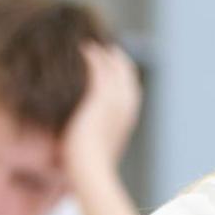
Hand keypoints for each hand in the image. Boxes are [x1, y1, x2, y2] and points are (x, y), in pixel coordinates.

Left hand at [61, 42, 141, 172]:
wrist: (90, 169)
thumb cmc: (90, 167)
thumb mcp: (95, 151)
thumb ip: (94, 142)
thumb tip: (84, 146)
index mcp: (127, 118)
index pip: (131, 91)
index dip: (123, 77)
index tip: (113, 68)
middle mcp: (126, 106)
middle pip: (127, 74)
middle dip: (118, 60)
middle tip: (106, 49)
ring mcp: (116, 101)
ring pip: (114, 68)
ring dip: (104, 55)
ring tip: (93, 45)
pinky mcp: (101, 97)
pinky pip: (98, 68)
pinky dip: (93, 56)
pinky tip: (84, 48)